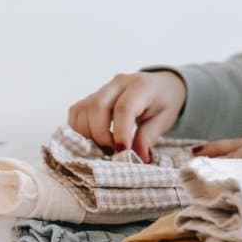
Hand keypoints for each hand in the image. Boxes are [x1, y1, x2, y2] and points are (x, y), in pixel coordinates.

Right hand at [68, 71, 185, 161]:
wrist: (161, 86)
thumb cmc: (163, 102)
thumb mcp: (164, 120)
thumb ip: (149, 137)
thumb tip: (138, 157)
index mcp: (141, 86)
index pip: (124, 108)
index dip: (120, 133)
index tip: (122, 153)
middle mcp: (118, 83)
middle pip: (97, 107)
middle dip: (101, 136)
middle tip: (113, 152)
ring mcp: (102, 88)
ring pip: (83, 109)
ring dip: (89, 134)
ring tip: (105, 147)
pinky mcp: (92, 96)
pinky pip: (77, 111)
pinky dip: (80, 129)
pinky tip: (94, 140)